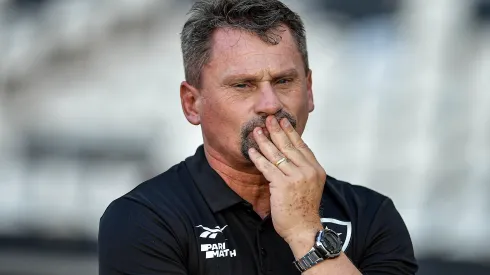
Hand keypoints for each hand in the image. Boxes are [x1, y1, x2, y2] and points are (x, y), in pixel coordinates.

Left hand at [248, 115, 325, 248]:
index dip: (291, 132)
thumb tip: (289, 158)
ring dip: (264, 141)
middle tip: (269, 119)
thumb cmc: (304, 211)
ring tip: (256, 131)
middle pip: (289, 146)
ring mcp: (296, 177)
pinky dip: (258, 157)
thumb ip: (303, 171)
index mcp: (316, 170)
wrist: (304, 229)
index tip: (283, 122)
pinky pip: (267, 167)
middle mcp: (308, 171)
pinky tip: (251, 151)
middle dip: (277, 131)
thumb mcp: (310, 186)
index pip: (302, 146)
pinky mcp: (283, 184)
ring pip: (277, 154)